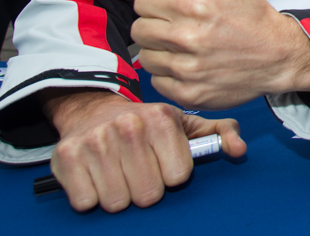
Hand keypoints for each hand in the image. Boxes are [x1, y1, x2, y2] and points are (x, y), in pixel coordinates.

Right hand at [42, 88, 245, 212]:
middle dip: (146, 188)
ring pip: (118, 202)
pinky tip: (97, 176)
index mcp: (161, 119)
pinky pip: (86, 202)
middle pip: (148, 194)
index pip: (179, 177)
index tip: (164, 162)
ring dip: (119, 194)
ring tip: (119, 172)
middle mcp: (128, 127)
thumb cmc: (147, 124)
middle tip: (140, 170)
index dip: (172, 175)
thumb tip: (239, 149)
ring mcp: (96, 142)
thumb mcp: (187, 124)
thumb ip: (220, 134)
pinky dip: (91, 196)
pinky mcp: (67, 158)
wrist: (95, 111)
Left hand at [132, 0, 309, 109]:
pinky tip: (190, 65)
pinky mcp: (190, 92)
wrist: (279, 55)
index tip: (177, 7)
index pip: (143, 1)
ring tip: (185, 46)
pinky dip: (170, 75)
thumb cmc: (252, 15)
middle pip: (139, 29)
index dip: (159, 2)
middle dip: (157, 25)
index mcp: (192, 4)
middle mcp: (187, 37)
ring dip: (161, 51)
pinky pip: (157, 81)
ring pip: (145, 56)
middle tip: (180, 26)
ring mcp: (187, 68)